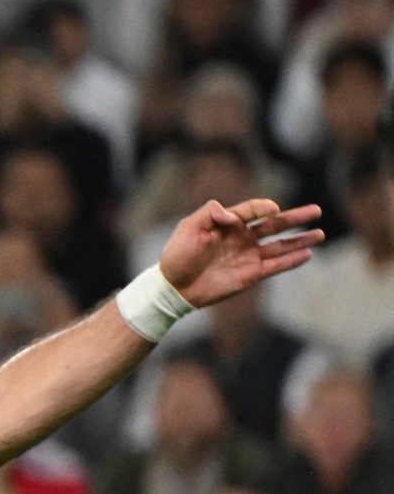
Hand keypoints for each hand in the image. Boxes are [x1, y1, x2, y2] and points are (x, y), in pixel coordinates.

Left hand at [158, 198, 324, 306]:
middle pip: (275, 225)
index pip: (253, 210)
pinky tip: (307, 254)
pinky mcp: (250, 274)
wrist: (173, 286)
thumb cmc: (178, 254)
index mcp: (229, 223)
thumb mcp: (189, 227)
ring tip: (320, 233)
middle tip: (317, 210)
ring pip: (280, 245)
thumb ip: (211, 213)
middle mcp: (243, 238)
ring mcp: (248, 256)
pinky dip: (291, 261)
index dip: (263, 207)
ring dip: (300, 240)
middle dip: (296, 217)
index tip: (272, 209)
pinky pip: (275, 266)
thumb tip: (233, 216)